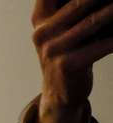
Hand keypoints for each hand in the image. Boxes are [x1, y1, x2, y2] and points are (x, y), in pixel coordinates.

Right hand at [30, 0, 112, 122]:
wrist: (59, 93)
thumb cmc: (67, 54)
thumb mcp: (59, 29)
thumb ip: (72, 10)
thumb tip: (104, 4)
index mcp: (40, 19)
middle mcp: (43, 33)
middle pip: (80, 2)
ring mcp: (54, 49)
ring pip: (94, 21)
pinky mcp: (68, 64)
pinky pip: (103, 45)